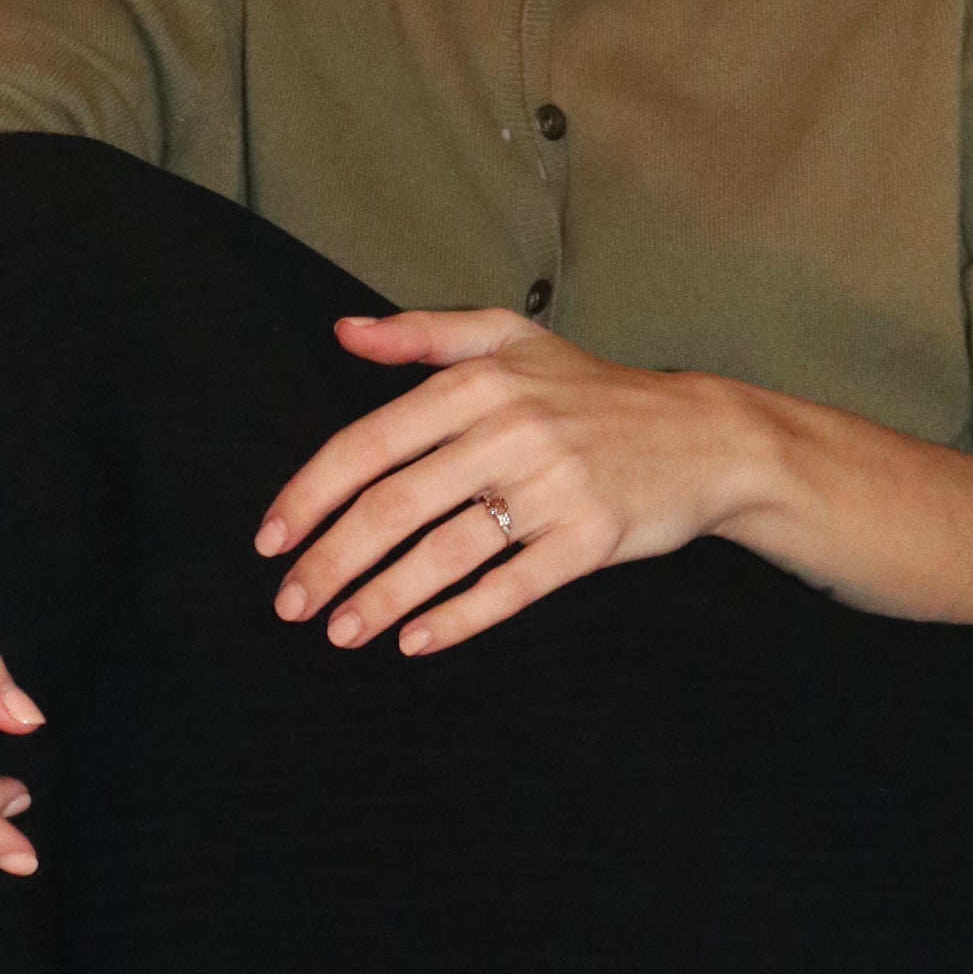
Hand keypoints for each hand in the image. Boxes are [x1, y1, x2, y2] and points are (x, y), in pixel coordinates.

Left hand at [255, 309, 744, 653]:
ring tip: (339, 631)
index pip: (369, 444)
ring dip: (380, 599)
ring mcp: (553, 486)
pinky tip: (414, 641)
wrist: (703, 435)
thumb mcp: (510, 338)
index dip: (309, 496)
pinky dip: (456, 619)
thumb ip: (422, 333)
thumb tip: (343, 332)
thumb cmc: (592, 389)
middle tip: (289, 604)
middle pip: (394, 506)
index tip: (269, 539)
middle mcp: (510, 430)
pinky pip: (509, 587)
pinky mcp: (590, 538)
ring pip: (444, 552)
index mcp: (478, 382)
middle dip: (330, 561)